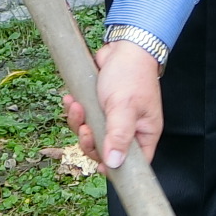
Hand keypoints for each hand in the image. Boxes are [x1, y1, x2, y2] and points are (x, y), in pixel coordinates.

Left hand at [64, 41, 164, 168]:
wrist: (123, 47)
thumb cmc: (131, 75)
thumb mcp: (124, 109)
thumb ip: (118, 137)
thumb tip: (114, 164)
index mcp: (144, 133)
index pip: (134, 163)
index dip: (117, 168)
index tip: (100, 168)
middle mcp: (129, 129)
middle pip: (105, 151)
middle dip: (90, 141)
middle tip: (85, 129)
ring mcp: (113, 118)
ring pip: (91, 134)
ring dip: (78, 123)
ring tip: (77, 107)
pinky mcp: (99, 107)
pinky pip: (83, 118)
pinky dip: (75, 111)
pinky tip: (72, 100)